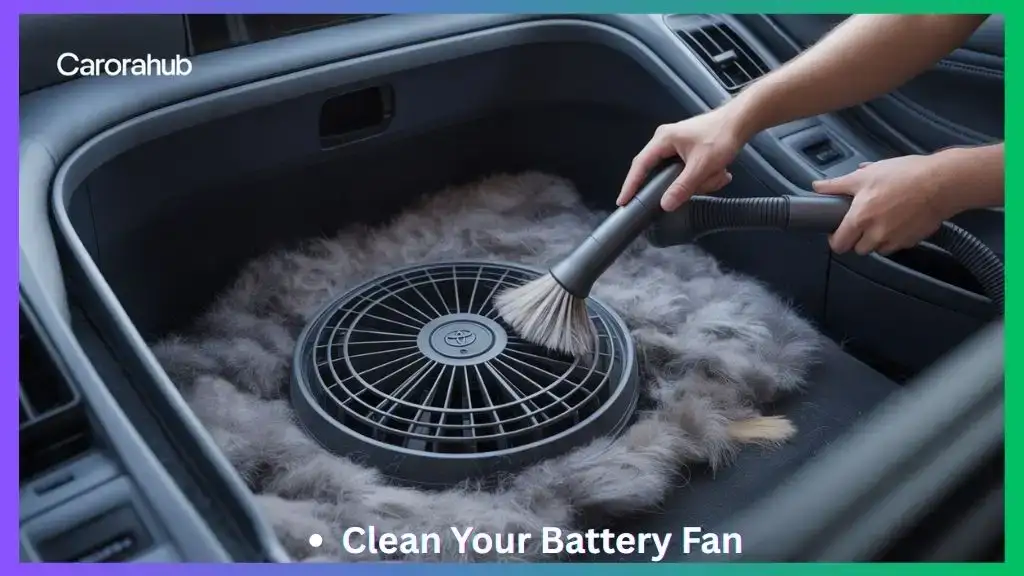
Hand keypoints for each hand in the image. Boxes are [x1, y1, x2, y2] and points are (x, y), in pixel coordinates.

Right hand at [618, 108, 747, 210]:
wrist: (743, 120)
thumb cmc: (722, 135)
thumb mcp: (702, 165)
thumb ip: (682, 186)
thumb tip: (665, 204)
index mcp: (663, 140)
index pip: (640, 166)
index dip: (631, 185)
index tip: (623, 201)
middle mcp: (666, 141)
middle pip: (665, 175)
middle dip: (688, 184)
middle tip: (706, 181)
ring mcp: (678, 146)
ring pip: (681, 176)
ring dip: (702, 180)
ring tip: (719, 173)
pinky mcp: (689, 151)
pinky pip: (690, 172)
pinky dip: (706, 176)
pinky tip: (720, 171)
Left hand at [812, 154, 958, 255]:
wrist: (943, 182)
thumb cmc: (904, 175)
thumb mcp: (866, 175)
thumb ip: (838, 185)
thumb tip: (817, 187)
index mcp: (860, 219)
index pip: (839, 245)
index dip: (835, 239)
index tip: (838, 230)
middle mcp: (876, 235)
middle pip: (857, 249)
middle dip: (856, 239)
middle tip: (861, 222)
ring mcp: (895, 240)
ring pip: (877, 249)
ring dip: (875, 239)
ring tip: (882, 218)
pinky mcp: (911, 242)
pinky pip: (895, 245)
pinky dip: (894, 237)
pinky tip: (899, 220)